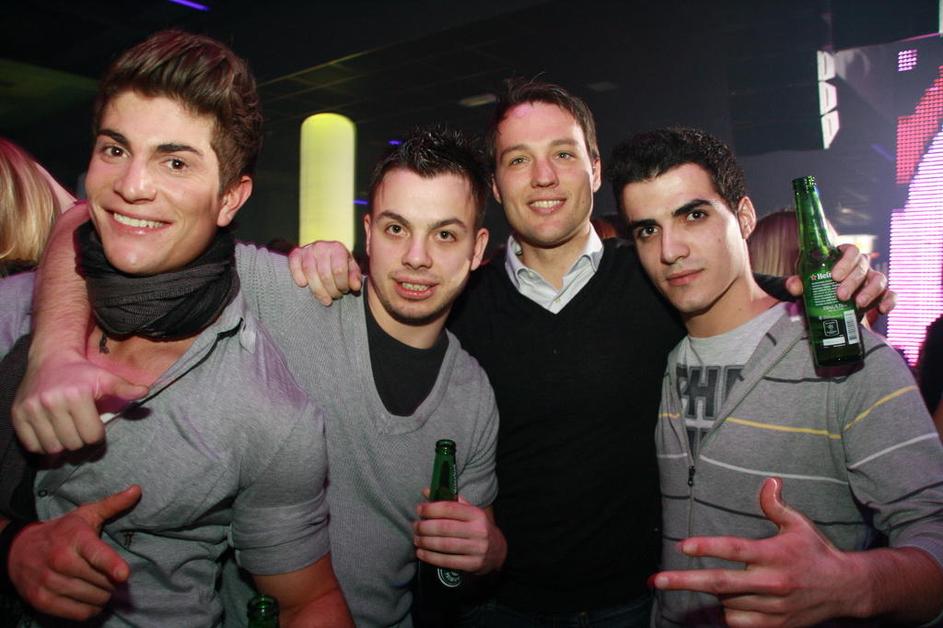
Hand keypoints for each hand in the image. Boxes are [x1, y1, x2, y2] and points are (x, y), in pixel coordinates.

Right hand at [9, 485, 141, 620]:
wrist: (18, 550)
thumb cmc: (61, 531)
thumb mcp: (85, 515)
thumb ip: (113, 504)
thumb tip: (137, 490)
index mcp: (75, 538)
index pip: (96, 554)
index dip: (111, 565)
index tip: (124, 574)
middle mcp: (61, 561)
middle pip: (102, 581)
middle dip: (113, 581)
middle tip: (112, 575)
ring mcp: (49, 582)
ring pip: (93, 598)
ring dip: (104, 595)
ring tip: (102, 585)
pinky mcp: (42, 600)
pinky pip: (79, 613)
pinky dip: (91, 609)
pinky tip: (90, 598)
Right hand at [13, 353, 148, 453]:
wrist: (50, 358)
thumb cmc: (82, 371)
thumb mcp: (105, 377)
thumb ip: (125, 387)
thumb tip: (146, 391)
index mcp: (77, 395)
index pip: (92, 436)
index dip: (96, 435)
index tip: (95, 427)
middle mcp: (52, 402)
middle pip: (73, 444)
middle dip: (80, 441)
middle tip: (80, 429)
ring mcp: (32, 409)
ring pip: (52, 448)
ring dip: (62, 446)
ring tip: (66, 433)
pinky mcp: (18, 415)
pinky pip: (32, 445)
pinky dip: (42, 446)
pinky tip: (50, 435)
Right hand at [288, 241, 361, 304]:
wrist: (323, 252)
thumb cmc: (338, 263)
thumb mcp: (350, 267)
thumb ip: (354, 276)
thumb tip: (355, 286)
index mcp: (337, 248)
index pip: (339, 270)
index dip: (342, 285)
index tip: (344, 291)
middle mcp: (321, 246)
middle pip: (324, 275)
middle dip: (331, 290)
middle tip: (335, 296)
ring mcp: (307, 249)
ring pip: (310, 273)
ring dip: (318, 290)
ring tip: (325, 298)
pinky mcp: (295, 254)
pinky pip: (294, 266)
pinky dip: (298, 277)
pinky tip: (304, 285)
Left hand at [414, 494, 505, 574]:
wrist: (498, 551)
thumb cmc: (477, 528)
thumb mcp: (469, 512)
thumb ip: (450, 502)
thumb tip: (426, 491)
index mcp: (476, 514)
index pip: (450, 508)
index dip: (432, 508)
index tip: (419, 509)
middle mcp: (478, 530)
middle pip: (445, 527)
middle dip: (425, 527)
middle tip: (415, 526)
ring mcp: (477, 548)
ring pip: (445, 545)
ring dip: (426, 542)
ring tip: (416, 539)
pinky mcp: (473, 564)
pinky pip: (448, 561)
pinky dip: (431, 557)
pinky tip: (421, 553)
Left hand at [652, 478, 861, 626]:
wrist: (846, 590)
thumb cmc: (816, 552)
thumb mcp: (799, 524)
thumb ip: (776, 506)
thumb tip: (768, 482)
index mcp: (774, 554)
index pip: (735, 550)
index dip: (707, 547)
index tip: (682, 545)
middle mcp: (772, 582)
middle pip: (721, 584)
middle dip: (685, 582)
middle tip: (656, 580)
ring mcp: (773, 607)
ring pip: (727, 604)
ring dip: (716, 594)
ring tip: (725, 582)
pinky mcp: (775, 625)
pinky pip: (738, 623)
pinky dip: (727, 614)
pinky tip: (729, 603)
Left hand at [785, 244, 894, 314]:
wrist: (824, 308)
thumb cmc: (814, 290)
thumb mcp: (803, 285)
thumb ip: (795, 283)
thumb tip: (795, 286)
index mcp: (842, 258)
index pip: (851, 250)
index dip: (846, 261)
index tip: (835, 276)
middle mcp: (860, 267)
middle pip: (864, 266)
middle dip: (853, 281)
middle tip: (841, 295)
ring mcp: (871, 281)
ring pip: (879, 280)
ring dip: (871, 291)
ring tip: (858, 304)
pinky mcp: (879, 297)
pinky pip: (891, 295)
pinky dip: (890, 301)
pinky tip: (882, 310)